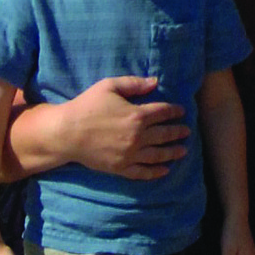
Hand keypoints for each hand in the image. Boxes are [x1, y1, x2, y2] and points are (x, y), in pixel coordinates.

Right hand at [64, 77, 189, 178]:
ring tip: (183, 151)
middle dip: (178, 132)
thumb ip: (134, 83)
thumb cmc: (87, 106)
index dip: (175, 111)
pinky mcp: (121, 168)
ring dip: (173, 153)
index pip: (163, 112)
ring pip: (158, 155)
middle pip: (165, 134)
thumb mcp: (110, 86)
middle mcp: (138, 136)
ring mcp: (130, 154)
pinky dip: (156, 172)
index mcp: (137, 115)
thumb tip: (155, 82)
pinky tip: (165, 170)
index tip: (181, 111)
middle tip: (187, 132)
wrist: (67, 133)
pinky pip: (143, 172)